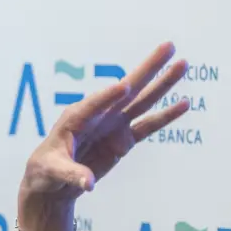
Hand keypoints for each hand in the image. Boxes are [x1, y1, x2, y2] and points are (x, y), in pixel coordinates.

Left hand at [18, 42, 188, 230]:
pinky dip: (166, 115)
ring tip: (183, 64)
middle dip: (147, 69)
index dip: (108, 96)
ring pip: (142, 101)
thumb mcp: (53, 172)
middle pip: (127, 90)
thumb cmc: (45, 171)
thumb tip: (89, 183)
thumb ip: (72, 175)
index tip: (124, 87)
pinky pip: (148, 125)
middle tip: (169, 47)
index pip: (93, 105)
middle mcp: (98, 115)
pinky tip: (184, 103)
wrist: (53, 181)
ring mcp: (113, 125)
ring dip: (163, 84)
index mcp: (75, 118)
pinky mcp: (124, 139)